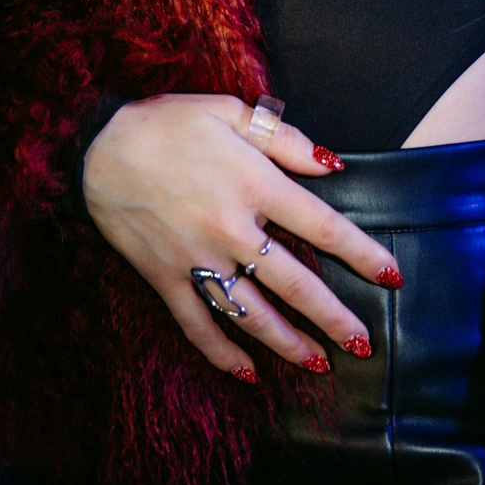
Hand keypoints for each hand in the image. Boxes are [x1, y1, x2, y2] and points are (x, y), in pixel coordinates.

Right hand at [80, 94, 399, 382]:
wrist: (94, 145)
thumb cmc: (166, 122)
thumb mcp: (229, 111)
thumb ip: (285, 139)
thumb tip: (333, 166)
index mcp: (255, 185)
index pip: (324, 228)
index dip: (363, 255)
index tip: (390, 277)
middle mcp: (232, 229)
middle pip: (295, 285)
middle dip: (334, 319)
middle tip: (363, 344)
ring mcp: (197, 259)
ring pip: (252, 314)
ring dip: (288, 343)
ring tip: (318, 363)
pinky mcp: (164, 278)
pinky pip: (197, 324)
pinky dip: (222, 352)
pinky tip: (248, 372)